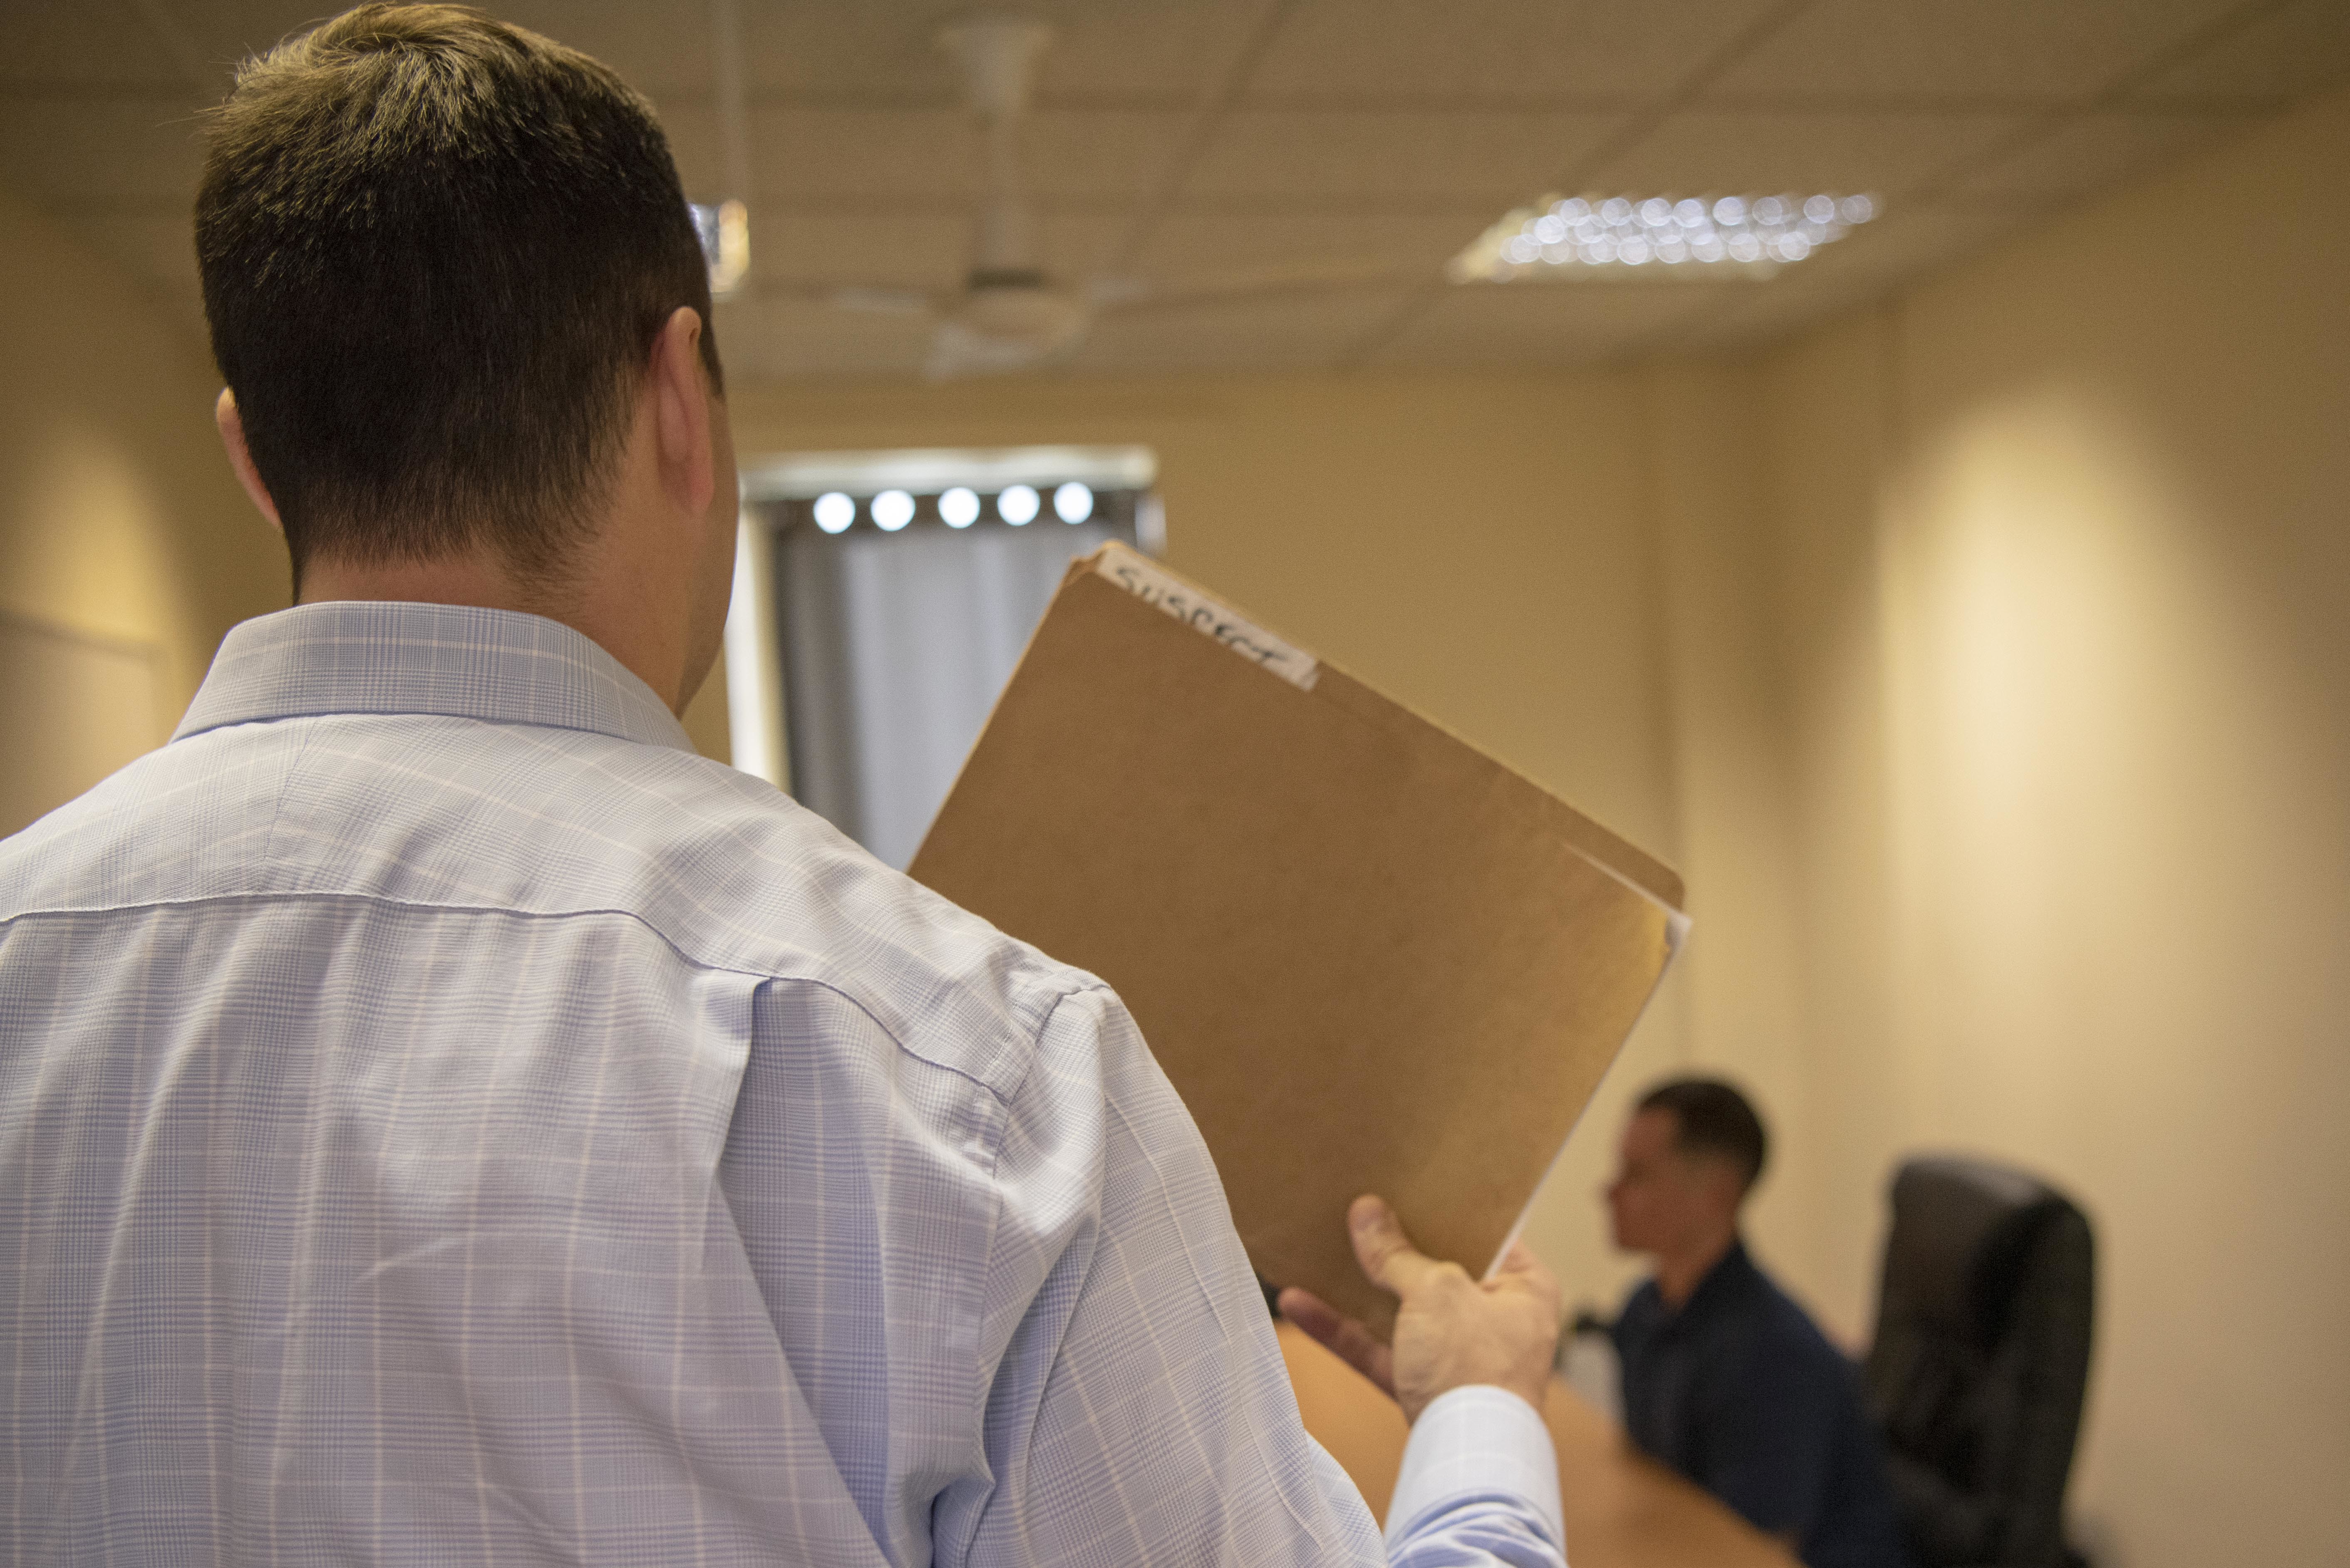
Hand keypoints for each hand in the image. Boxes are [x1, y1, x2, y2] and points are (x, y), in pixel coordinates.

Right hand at [1278, 1194, 1561, 1423]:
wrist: (1466, 1458)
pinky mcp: (1423, 1387)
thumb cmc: (1473, 1366)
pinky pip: (1379, 1349)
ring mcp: (1457, 1356)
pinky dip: (1342, 1330)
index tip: (1406, 1183)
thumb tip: (1368, 1211)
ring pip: (1401, 1312)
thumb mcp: (1435, 1291)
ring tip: (1314, 1250)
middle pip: (1437, 1272)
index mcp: (1524, 1288)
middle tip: (1356, 1207)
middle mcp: (1495, 1320)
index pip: (1485, 1235)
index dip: (1444, 1209)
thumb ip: (1398, 1253)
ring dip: (1356, 1287)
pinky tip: (1298, 1305)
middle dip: (1392, 1248)